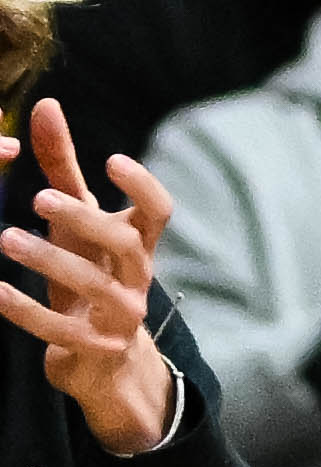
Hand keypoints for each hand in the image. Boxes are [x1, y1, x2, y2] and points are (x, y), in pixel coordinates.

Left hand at [2, 100, 186, 456]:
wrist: (104, 360)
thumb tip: (46, 105)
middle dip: (86, 220)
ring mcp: (120, 317)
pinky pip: (61, 329)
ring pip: (93, 287)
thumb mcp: (77, 221)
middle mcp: (137, 280)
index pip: (159, 213)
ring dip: (48, 260)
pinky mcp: (94, 348)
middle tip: (39, 197)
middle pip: (127, 246)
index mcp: (138, 246)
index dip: (142, 187)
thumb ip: (61, 166)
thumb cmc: (88, 272)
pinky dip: (26, 310)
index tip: (111, 161)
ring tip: (4, 238)